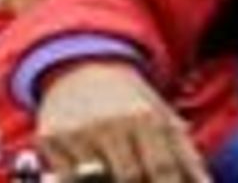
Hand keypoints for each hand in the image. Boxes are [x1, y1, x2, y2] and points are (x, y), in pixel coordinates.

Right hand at [38, 63, 210, 182]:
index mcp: (144, 117)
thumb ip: (186, 158)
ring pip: (95, 182)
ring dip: (107, 178)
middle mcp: (110, 123)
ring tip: (113, 162)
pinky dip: (79, 178)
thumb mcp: (163, 118)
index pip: (161, 170)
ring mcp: (77, 133)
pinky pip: (67, 179)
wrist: (82, 66)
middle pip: (130, 179)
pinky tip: (88, 164)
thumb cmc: (130, 102)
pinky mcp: (50, 139)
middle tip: (137, 174)